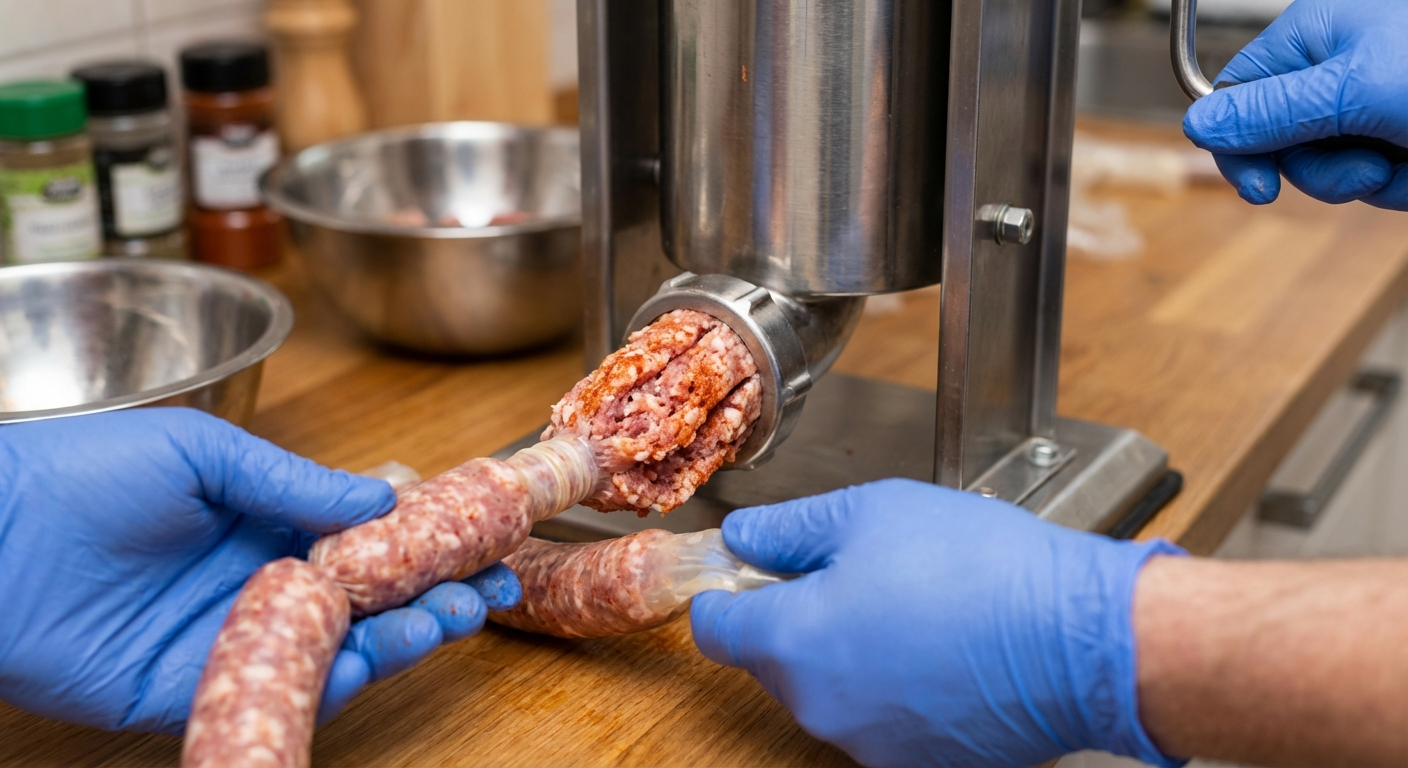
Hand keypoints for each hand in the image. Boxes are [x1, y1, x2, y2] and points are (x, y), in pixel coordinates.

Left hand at [0, 408, 519, 734]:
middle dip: (431, 594)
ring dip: (402, 636)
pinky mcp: (194, 689)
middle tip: (488, 589)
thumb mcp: (201, 454)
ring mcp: (229, 637)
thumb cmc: (81, 474)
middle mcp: (253, 581)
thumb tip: (383, 496)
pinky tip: (377, 655)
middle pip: (363, 598)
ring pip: (335, 648)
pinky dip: (335, 679)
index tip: (478, 535)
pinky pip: (278, 688)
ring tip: (456, 617)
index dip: (421, 539)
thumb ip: (293, 481)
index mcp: (258, 520)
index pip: (360, 536)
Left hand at [690, 479, 1184, 767]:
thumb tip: (742, 537)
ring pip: (829, 689)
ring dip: (848, 651)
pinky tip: (938, 647)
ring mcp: (869, 743)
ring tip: (911, 604)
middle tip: (854, 570)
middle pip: (773, 659)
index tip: (747, 571)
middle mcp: (820, 706)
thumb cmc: (980, 568)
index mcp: (794, 641)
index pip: (717, 630)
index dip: (725, 592)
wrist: (1079, 636)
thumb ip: (789, 528)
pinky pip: (880, 717)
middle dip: (797, 616)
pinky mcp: (919, 761)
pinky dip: (893, 687)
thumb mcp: (869, 513)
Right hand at [1183, 0, 1407, 209]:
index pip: (1237, 97)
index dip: (1240, 147)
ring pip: (1328, 168)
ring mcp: (1366, 103)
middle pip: (1281, 143)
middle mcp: (1333, 68)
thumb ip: (1271, 110)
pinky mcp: (1395, 134)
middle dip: (1323, 170)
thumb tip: (1198, 124)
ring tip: (1404, 160)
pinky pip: (1371, 178)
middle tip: (1366, 167)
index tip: (1260, 187)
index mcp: (1312, 36)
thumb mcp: (1354, 90)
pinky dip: (1398, 183)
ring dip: (1367, 180)